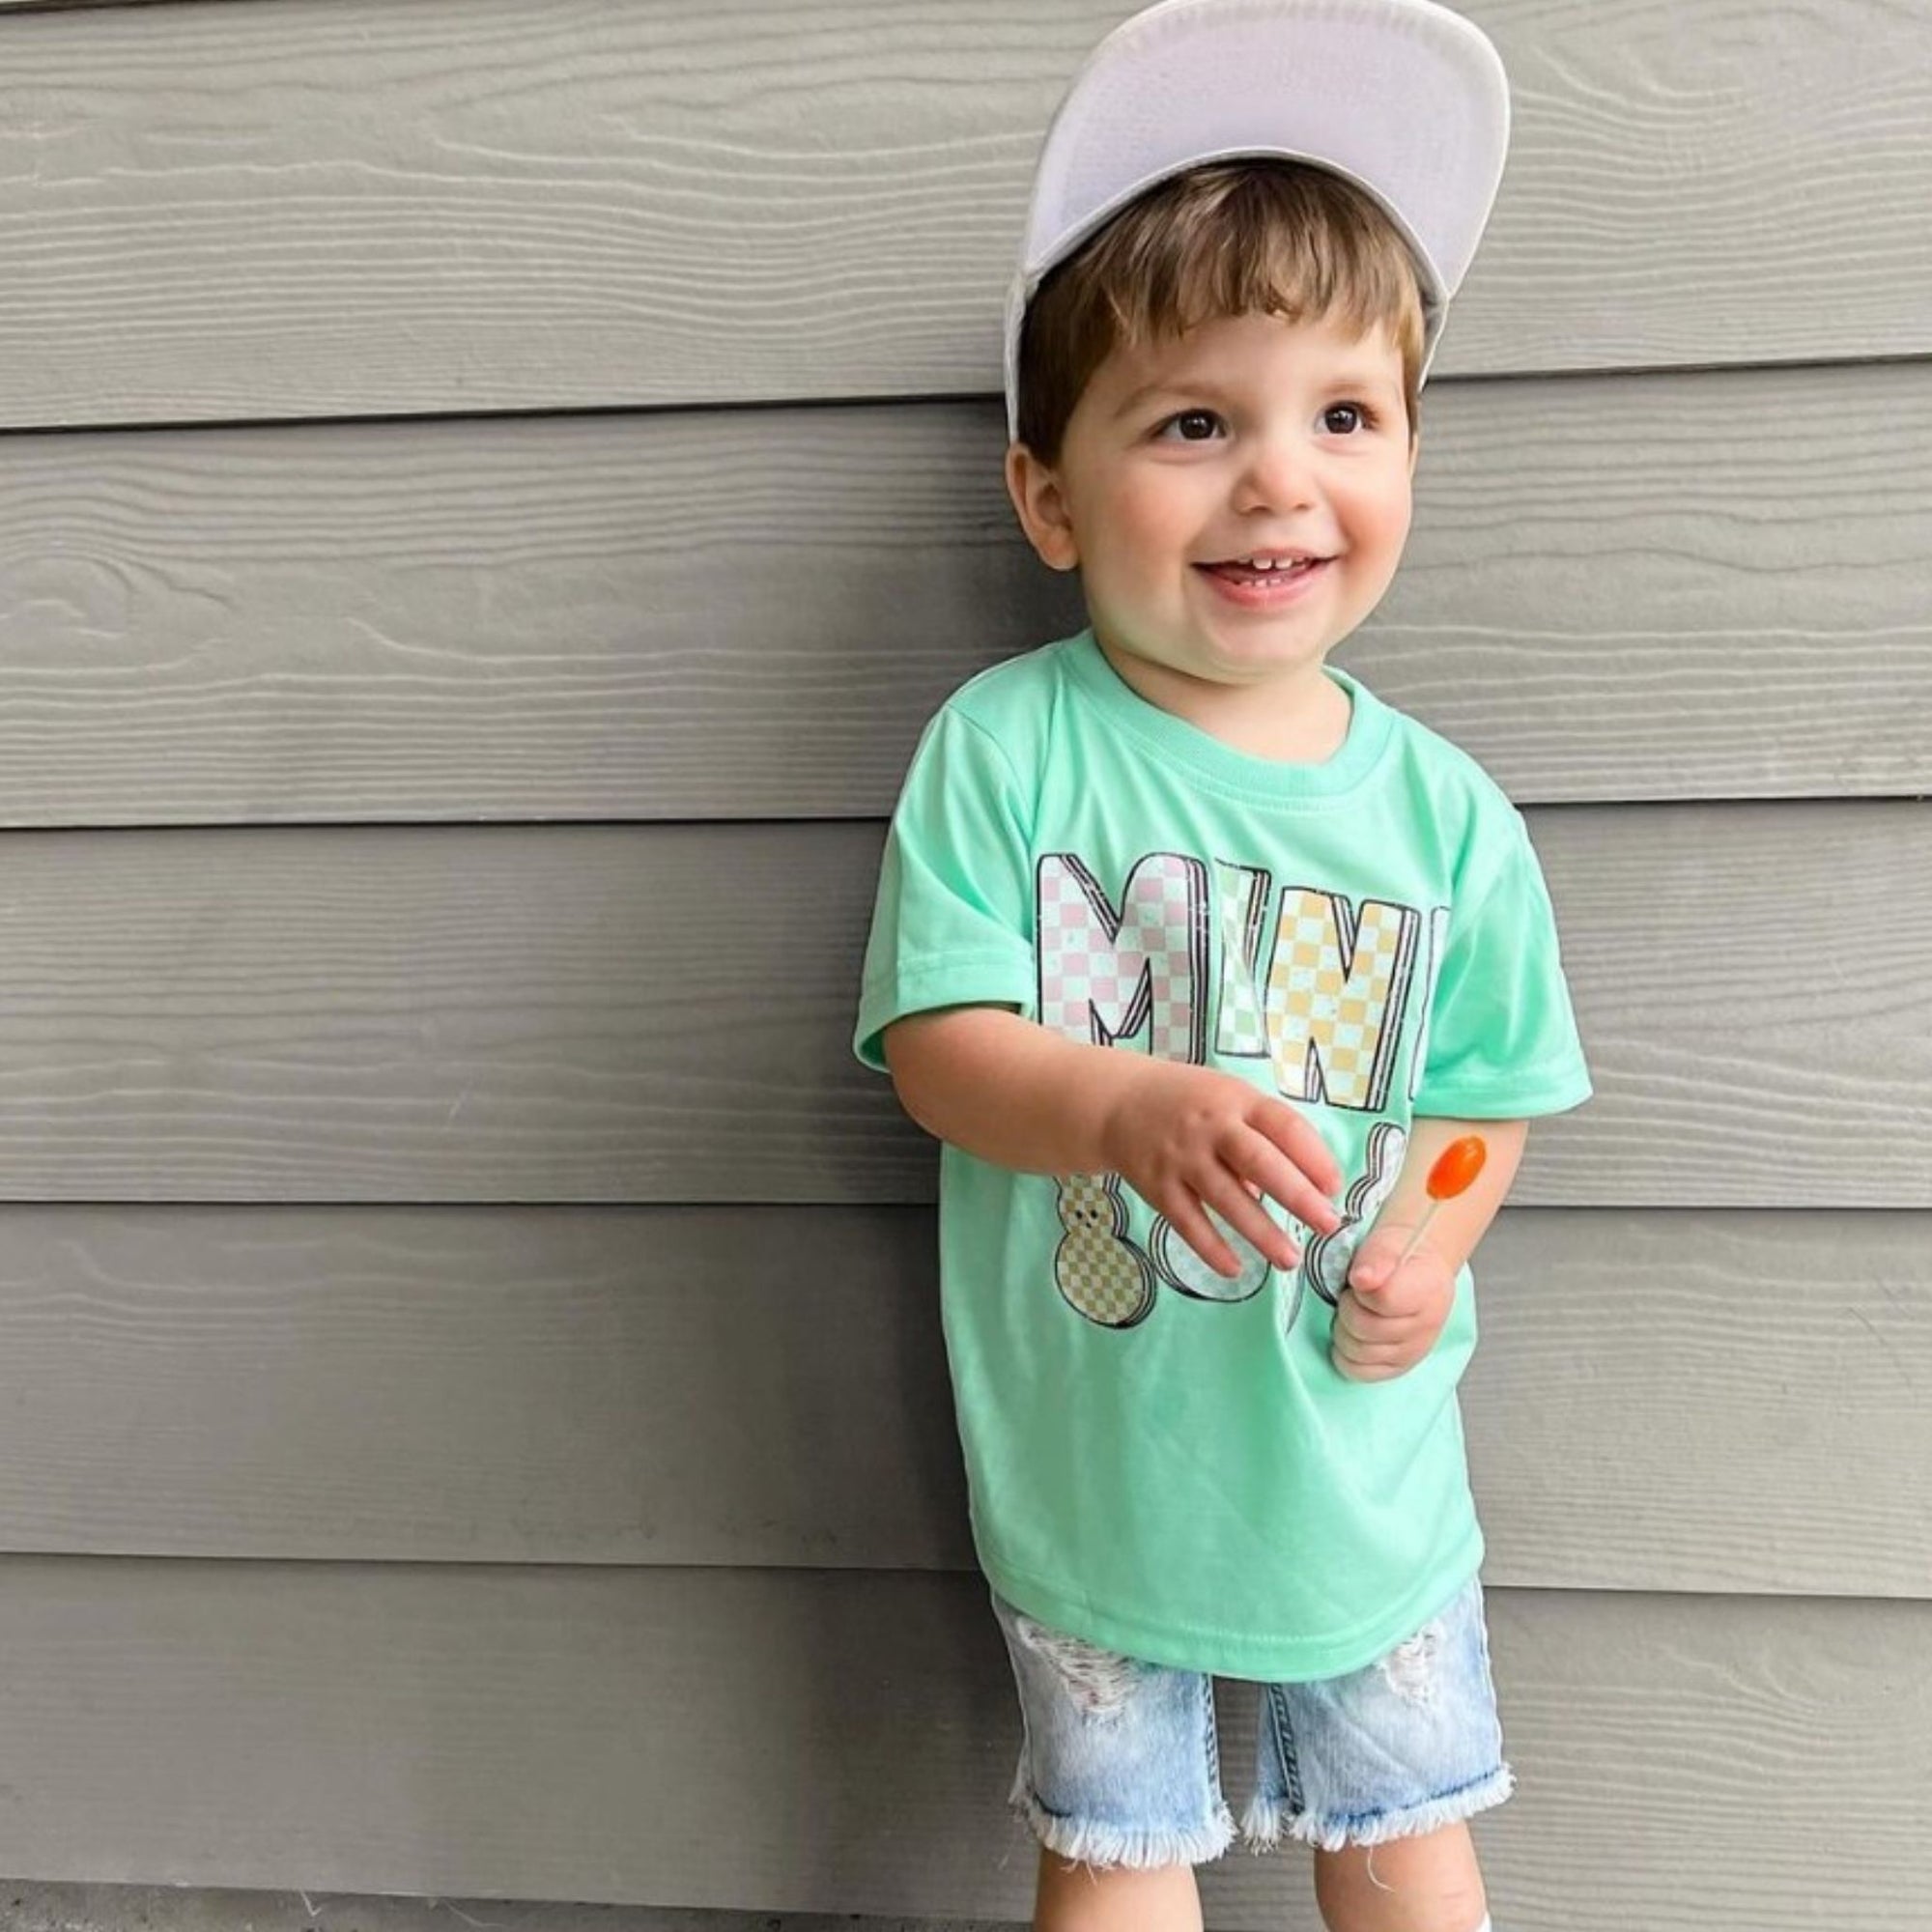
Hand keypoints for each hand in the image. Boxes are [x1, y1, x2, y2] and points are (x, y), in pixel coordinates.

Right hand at [1097, 1059, 1343, 1279]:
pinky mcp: (1157, 1186)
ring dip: (1261, 1233)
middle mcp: (1210, 1127)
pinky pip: (1187, 1222)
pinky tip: (1234, 1269)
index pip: (1284, 1126)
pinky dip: (1210, 1248)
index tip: (1335, 1188)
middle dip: (1298, 1197)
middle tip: (1328, 1226)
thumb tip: (1307, 1186)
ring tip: (1290, 1259)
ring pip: (1226, 1199)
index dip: (1314, 1157)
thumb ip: (1266, 1135)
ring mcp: (1182, 1157)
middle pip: (1260, 1163)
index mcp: (1238, 1101)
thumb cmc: (1193, 1104)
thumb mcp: (1231, 1099)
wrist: (1118, 1102)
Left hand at [1330, 1228, 1455, 1380]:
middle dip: (1348, 1307)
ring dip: (1344, 1330)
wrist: (1413, 1269)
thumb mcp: (1387, 1244)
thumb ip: (1376, 1260)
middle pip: (1365, 1328)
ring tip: (1355, 1312)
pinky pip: (1359, 1371)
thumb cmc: (1398, 1256)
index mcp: (1427, 1289)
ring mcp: (1413, 1351)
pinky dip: (1346, 1354)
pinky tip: (1353, 1334)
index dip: (1360, 1289)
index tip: (1360, 1278)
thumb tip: (1363, 1279)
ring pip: (1358, 1352)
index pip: (1383, 1299)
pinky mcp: (1398, 1367)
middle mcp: (1426, 1326)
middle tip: (1353, 1295)